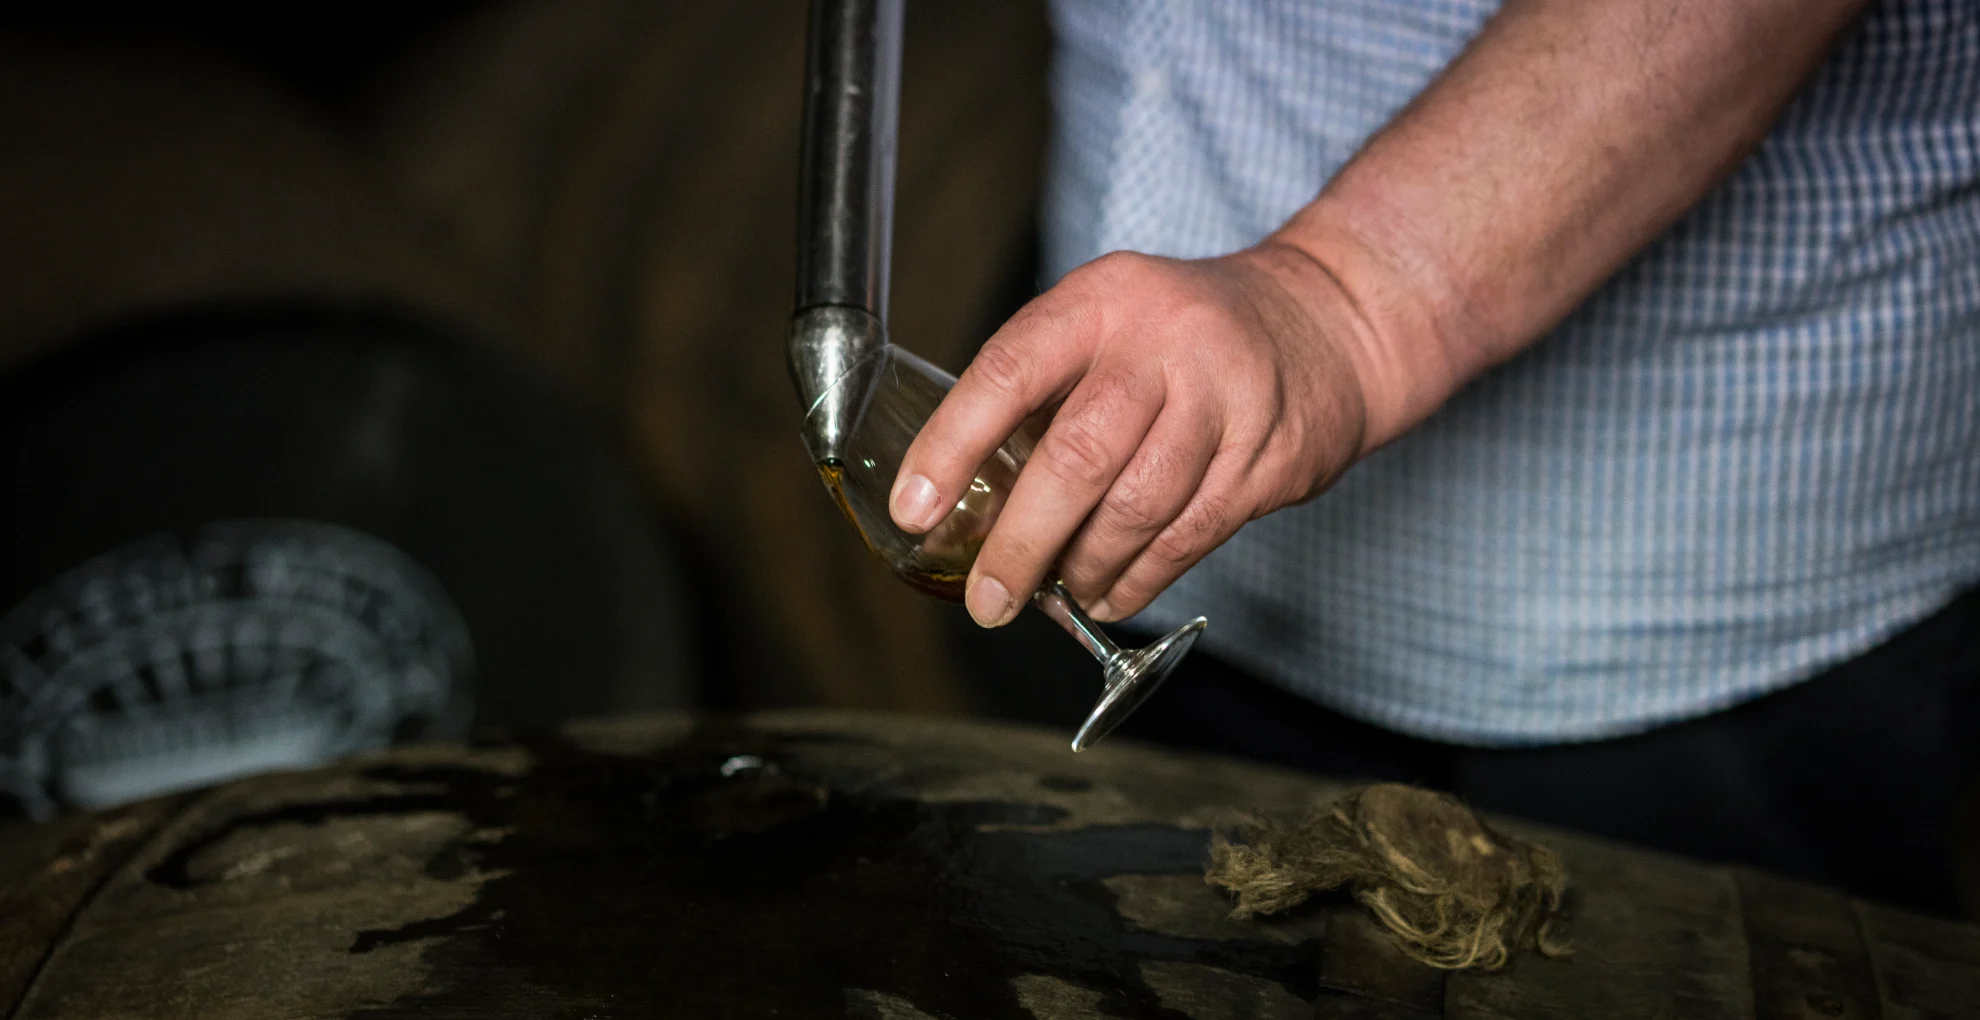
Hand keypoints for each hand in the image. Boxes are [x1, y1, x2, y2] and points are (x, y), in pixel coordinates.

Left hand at [887, 242, 1381, 626]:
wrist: (1329, 322)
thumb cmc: (1187, 333)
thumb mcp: (1108, 321)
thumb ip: (1044, 393)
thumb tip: (965, 502)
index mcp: (1103, 300)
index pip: (1008, 372)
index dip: (951, 447)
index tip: (914, 511)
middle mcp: (1165, 342)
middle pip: (1077, 456)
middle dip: (1021, 543)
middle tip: (988, 597)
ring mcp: (1225, 399)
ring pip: (1136, 509)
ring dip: (1084, 568)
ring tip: (1055, 595)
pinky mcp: (1269, 457)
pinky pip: (1188, 537)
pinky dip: (1139, 579)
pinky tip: (1109, 594)